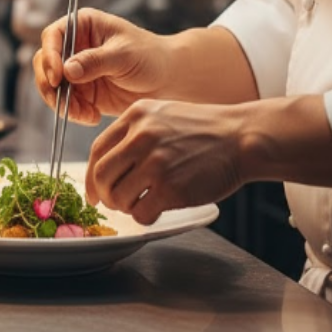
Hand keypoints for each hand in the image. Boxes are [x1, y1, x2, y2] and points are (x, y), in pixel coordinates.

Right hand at [34, 9, 175, 125]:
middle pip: (45, 62)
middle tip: (65, 103)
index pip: (54, 35)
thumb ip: (95, 61)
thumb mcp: (124, 55)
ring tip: (84, 113)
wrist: (168, 81)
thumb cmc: (150, 56)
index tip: (57, 77)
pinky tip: (92, 116)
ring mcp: (76, 70)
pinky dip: (73, 112)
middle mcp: (75, 46)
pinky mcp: (82, 92)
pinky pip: (65, 103)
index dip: (50, 55)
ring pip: (51, 86)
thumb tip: (67, 70)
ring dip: (61, 102)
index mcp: (84, 25)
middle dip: (50, 85)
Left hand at [86, 99, 247, 225]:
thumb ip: (134, 131)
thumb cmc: (204, 130)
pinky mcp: (171, 188)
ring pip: (118, 197)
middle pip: (101, 175)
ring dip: (125, 207)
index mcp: (136, 115)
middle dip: (103, 195)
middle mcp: (142, 136)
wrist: (241, 138)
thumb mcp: (163, 114)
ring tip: (142, 202)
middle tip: (114, 202)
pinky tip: (158, 208)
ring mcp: (156, 162)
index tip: (93, 190)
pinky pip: (141, 214)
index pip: (97, 150)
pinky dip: (144, 217)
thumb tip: (106, 162)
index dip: (90, 175)